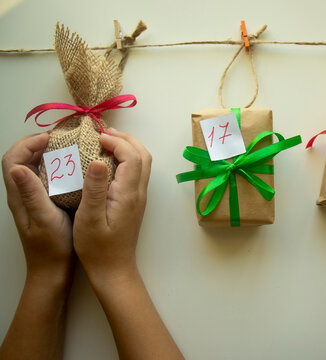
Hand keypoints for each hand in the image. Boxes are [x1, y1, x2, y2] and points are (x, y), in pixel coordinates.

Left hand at [2, 132, 73, 279]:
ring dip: (46, 154)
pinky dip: (55, 167)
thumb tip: (18, 167)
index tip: (51, 139)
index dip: (28, 144)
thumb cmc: (51, 247)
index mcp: (19, 196)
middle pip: (20, 159)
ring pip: (32, 167)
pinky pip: (44, 178)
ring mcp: (32, 199)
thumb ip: (32, 193)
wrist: (53, 271)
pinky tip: (72, 169)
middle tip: (61, 139)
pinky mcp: (43, 204)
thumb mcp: (44, 219)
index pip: (13, 159)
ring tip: (68, 148)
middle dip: (37, 143)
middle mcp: (22, 194)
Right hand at [73, 128, 151, 282]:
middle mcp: (138, 192)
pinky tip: (107, 161)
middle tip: (102, 133)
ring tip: (105, 141)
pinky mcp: (134, 201)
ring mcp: (138, 197)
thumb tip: (98, 159)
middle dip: (125, 139)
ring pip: (142, 162)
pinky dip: (126, 158)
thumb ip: (94, 188)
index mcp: (128, 194)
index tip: (96, 137)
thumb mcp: (89, 218)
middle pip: (142, 155)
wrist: (113, 269)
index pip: (131, 156)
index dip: (116, 141)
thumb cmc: (97, 248)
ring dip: (127, 147)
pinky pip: (136, 172)